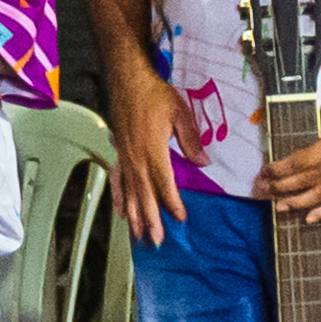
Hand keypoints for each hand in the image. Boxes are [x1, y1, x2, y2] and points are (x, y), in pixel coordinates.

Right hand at [107, 65, 194, 243]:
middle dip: (150, 220)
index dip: (172, 203)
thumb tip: (202, 162)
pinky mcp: (119, 153)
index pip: (163, 184)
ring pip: (129, 193)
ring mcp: (125, 157)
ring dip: (134, 216)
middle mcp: (136, 158)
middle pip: (144, 195)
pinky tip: (121, 212)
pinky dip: (119, 198)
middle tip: (156, 241)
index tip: (180, 217)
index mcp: (152, 150)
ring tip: (138, 236)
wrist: (127, 79)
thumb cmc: (153, 93)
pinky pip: (118, 181)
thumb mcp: (179, 113)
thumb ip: (190, 140)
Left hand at [253, 91, 320, 220]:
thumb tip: (274, 156)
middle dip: (285, 187)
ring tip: (280, 207)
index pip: (304, 161)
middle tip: (265, 190)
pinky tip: (308, 219)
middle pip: (311, 179)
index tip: (265, 171)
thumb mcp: (318, 118)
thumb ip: (301, 137)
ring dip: (298, 203)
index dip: (282, 169)